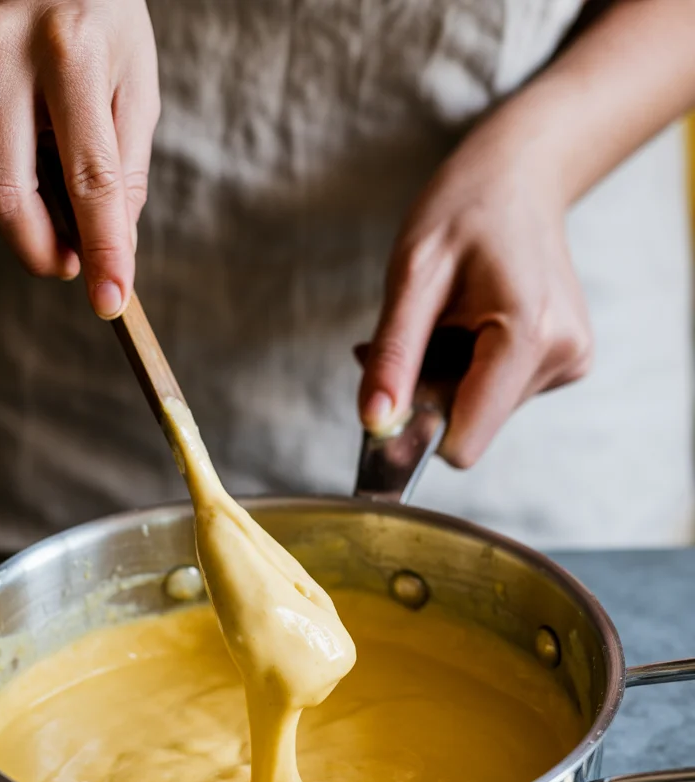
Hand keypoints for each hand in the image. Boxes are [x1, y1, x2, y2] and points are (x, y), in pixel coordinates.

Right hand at [0, 0, 158, 318]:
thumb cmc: (101, 27)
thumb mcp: (136, 91)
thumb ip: (125, 177)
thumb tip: (113, 256)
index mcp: (71, 50)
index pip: (89, 177)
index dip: (102, 248)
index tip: (110, 301)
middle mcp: (1, 49)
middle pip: (7, 195)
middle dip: (43, 250)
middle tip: (73, 260)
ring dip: (22, 219)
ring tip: (54, 192)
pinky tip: (20, 150)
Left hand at [357, 125, 591, 466]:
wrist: (521, 176)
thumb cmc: (464, 210)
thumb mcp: (412, 275)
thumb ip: (394, 356)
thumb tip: (375, 424)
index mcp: (528, 335)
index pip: (466, 441)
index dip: (419, 428)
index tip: (392, 392)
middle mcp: (561, 356)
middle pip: (469, 424)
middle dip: (430, 390)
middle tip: (418, 329)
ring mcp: (570, 361)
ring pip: (482, 410)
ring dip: (448, 375)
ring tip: (449, 317)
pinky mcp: (568, 362)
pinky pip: (499, 392)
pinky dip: (471, 367)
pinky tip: (473, 321)